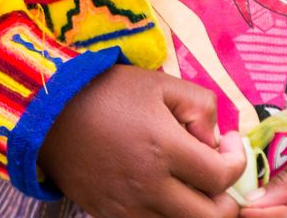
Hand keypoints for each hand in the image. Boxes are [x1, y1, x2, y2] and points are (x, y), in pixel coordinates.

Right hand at [37, 63, 247, 217]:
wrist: (50, 114)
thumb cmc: (107, 92)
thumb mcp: (159, 82)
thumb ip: (200, 104)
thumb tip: (215, 137)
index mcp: (164, 149)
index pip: (221, 177)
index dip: (237, 161)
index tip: (229, 142)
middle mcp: (150, 187)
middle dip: (226, 198)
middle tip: (219, 172)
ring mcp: (130, 208)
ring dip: (197, 209)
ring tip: (192, 181)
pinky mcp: (113, 217)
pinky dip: (168, 214)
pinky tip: (165, 188)